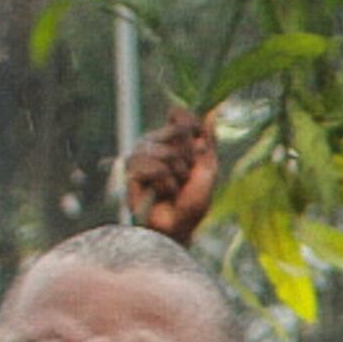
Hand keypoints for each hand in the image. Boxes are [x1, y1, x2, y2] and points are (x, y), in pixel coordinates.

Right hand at [121, 109, 222, 240]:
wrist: (178, 228)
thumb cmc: (192, 203)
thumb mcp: (207, 170)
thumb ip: (208, 142)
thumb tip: (213, 113)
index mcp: (170, 140)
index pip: (179, 115)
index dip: (193, 125)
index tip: (201, 146)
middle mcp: (152, 144)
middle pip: (177, 132)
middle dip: (190, 158)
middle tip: (186, 177)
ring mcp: (139, 156)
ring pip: (165, 151)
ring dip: (177, 174)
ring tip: (174, 189)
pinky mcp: (129, 172)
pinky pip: (154, 167)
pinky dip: (165, 183)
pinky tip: (161, 194)